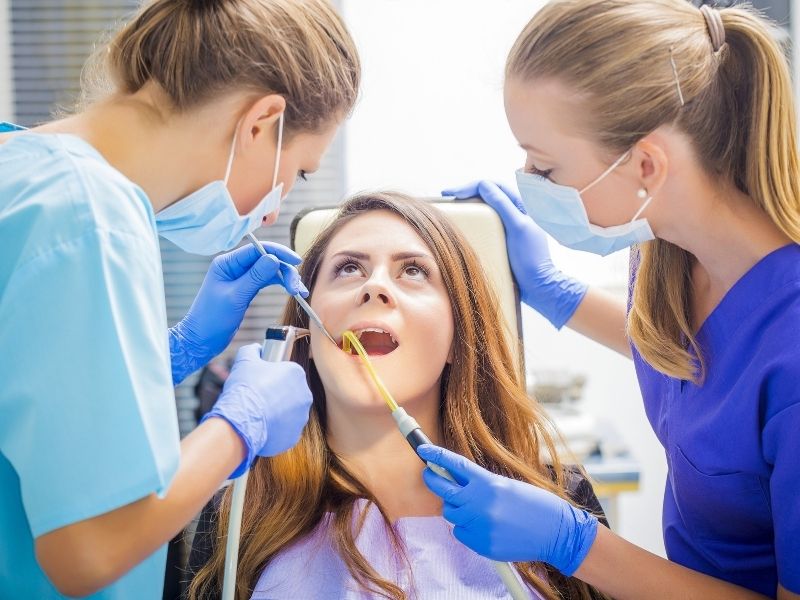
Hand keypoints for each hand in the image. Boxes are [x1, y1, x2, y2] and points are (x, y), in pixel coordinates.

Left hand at [169, 241, 306, 383]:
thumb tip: (274, 258)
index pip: (257, 250)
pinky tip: (293, 291)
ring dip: (286, 278)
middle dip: (285, 271)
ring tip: (300, 292)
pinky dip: (281, 284)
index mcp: (227, 263)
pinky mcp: (247, 288)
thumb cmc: (212, 319)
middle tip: (297, 288)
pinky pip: (268, 280)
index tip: (296, 262)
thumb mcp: (235, 297)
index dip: (279, 253)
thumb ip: (255, 277)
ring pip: (270, 270)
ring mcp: (241, 277)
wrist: (202, 340)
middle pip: (267, 259)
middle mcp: (235, 266)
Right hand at [202, 344, 312, 476]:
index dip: (273, 376)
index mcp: (297, 374)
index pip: (287, 372)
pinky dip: (275, 429)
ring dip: (277, 413)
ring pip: (289, 412)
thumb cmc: (244, 390)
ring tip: (258, 414)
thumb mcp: (245, 360)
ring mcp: (301, 418)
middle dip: (277, 395)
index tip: (262, 381)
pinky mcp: (294, 436)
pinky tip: (261, 427)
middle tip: (258, 398)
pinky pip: (285, 430)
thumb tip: (256, 349)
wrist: (240, 424)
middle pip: (290, 392)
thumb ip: (253, 350)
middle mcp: (305, 395)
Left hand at [418, 444, 597, 575]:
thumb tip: (455, 480)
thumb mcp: (506, 485)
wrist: (556, 532)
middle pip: (443, 489)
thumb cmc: (535, 505)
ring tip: (475, 508)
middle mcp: (480, 503)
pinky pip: (461, 534)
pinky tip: (485, 527)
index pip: (454, 465)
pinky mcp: (481, 545)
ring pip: (450, 513)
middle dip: (432, 479)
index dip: (436, 456)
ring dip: (456, 509)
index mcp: (488, 483)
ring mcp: (479, 525)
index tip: (423, 450)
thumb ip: (480, 484)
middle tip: (429, 474)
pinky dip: (467, 529)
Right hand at [442, 181, 586, 328]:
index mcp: (521, 205)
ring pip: (485, 208)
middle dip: (466, 192)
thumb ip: (503, 205)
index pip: (494, 186)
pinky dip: (472, 219)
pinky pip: (485, 223)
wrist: (538, 286)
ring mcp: (508, 226)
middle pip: (488, 194)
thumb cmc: (531, 258)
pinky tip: (462, 224)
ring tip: (451, 206)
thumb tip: (484, 185)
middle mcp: (515, 212)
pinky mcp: (503, 239)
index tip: (454, 193)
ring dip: (468, 204)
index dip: (472, 186)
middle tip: (446, 196)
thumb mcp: (517, 228)